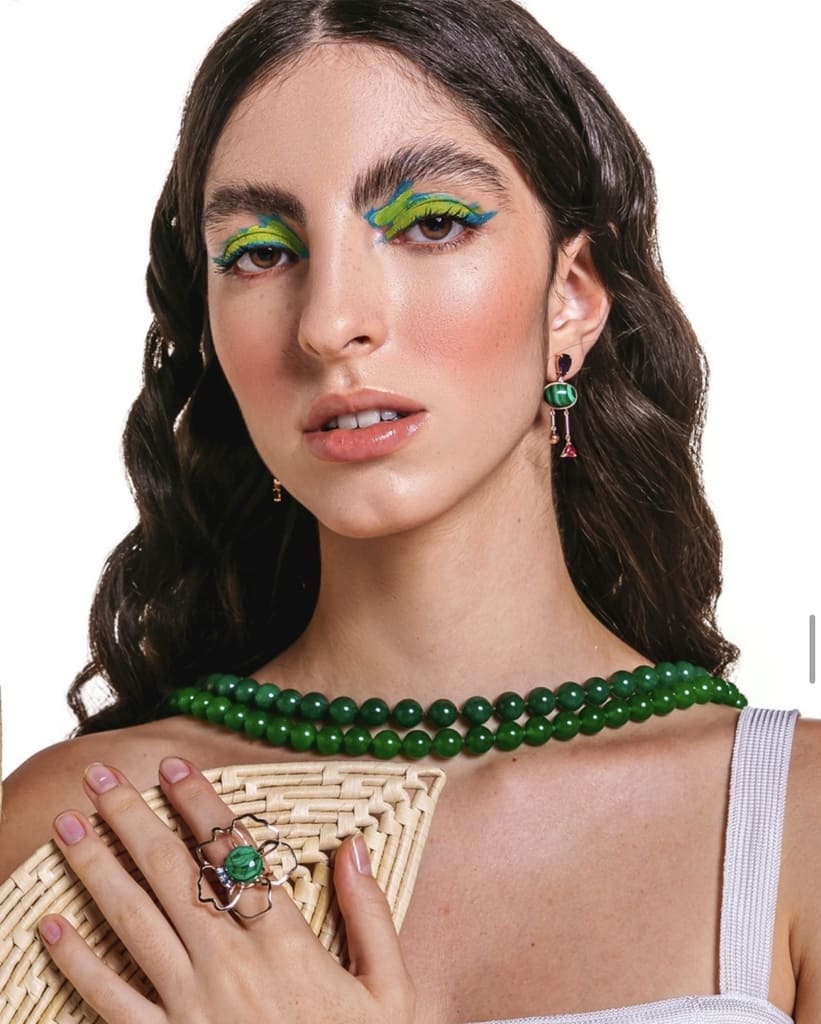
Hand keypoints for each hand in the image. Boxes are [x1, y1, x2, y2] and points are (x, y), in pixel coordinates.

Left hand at [39, 758, 414, 1023]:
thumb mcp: (390, 990)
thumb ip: (371, 914)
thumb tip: (355, 846)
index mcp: (287, 943)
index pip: (233, 854)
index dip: (200, 804)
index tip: (173, 767)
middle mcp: (231, 964)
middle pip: (172, 874)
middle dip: (132, 818)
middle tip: (101, 777)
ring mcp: (192, 1005)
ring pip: (134, 922)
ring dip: (97, 869)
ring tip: (68, 827)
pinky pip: (110, 1000)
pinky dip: (76, 963)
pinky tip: (49, 927)